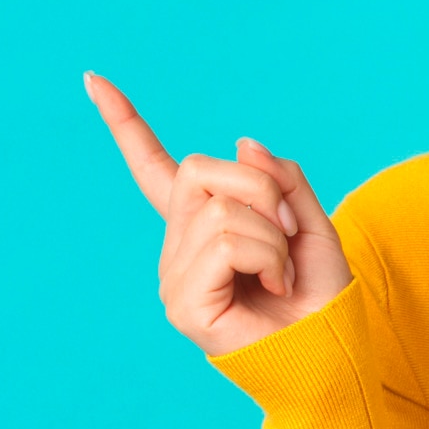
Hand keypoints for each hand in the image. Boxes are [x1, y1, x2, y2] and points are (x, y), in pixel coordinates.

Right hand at [86, 72, 349, 354]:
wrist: (335, 348)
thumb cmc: (320, 294)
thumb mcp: (308, 218)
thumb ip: (279, 177)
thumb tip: (242, 142)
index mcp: (202, 224)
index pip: (153, 168)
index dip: (125, 123)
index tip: (92, 79)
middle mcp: (179, 247)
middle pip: (199, 169)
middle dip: (260, 187)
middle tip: (287, 230)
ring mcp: (176, 276)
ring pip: (220, 209)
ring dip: (271, 235)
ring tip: (282, 272)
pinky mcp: (183, 304)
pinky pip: (224, 243)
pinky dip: (266, 256)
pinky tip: (273, 286)